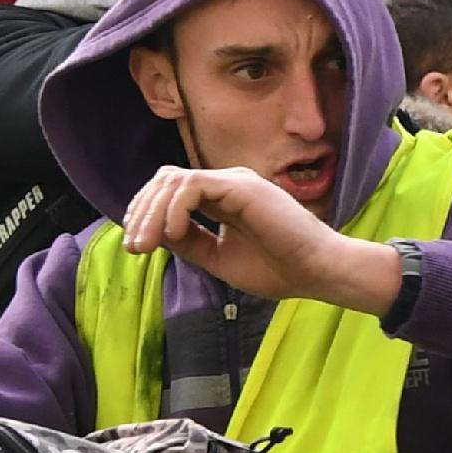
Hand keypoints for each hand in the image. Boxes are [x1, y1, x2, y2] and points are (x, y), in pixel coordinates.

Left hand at [121, 164, 403, 316]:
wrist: (317, 273)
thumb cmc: (279, 269)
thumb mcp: (219, 258)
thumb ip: (190, 243)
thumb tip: (154, 234)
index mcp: (224, 197)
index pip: (173, 189)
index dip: (147, 213)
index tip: (137, 246)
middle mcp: (228, 183)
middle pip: (166, 180)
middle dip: (142, 212)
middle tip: (134, 247)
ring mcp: (235, 181)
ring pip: (174, 179)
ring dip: (152, 212)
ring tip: (147, 244)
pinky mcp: (241, 186)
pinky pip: (193, 186)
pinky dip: (175, 209)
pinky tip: (172, 233)